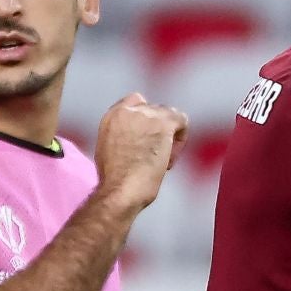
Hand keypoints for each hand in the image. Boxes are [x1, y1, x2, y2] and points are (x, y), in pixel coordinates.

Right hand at [94, 92, 188, 209]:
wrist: (119, 190)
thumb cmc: (114, 182)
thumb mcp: (108, 151)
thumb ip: (121, 137)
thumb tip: (136, 140)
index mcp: (112, 116)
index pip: (136, 101)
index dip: (146, 120)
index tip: (146, 139)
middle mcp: (128, 110)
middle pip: (155, 109)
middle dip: (158, 130)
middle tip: (155, 154)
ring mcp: (146, 116)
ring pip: (169, 115)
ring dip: (170, 135)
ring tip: (163, 160)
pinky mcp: (163, 124)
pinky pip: (182, 121)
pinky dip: (180, 139)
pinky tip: (170, 159)